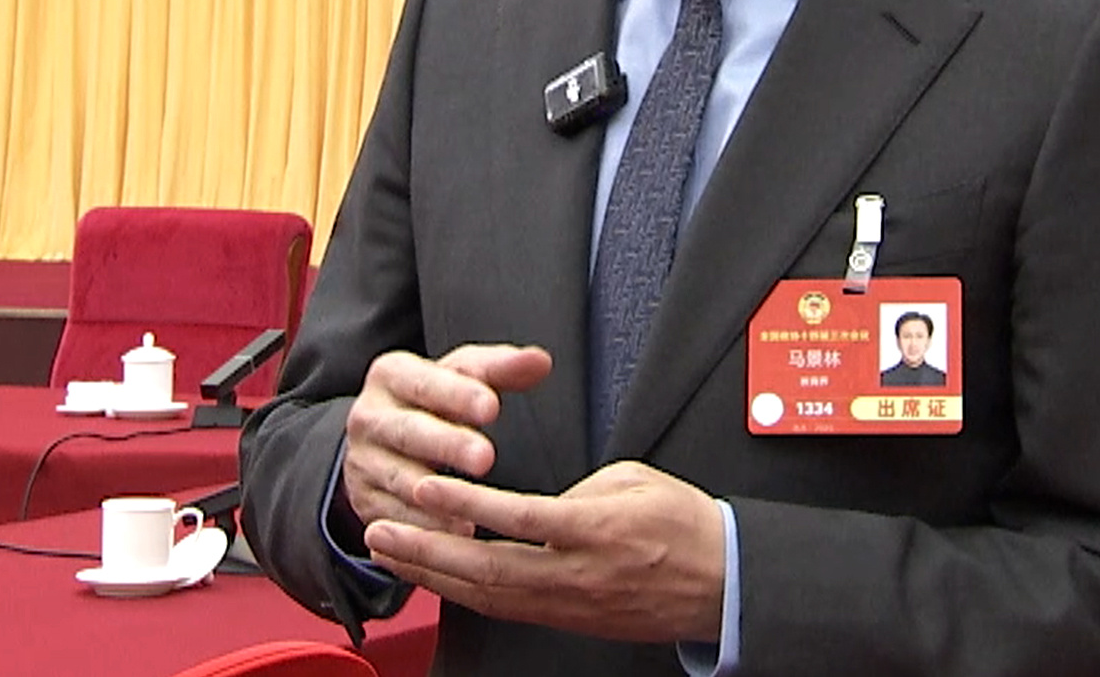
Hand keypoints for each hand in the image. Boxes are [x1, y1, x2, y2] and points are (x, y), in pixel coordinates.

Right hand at [340, 343, 551, 534]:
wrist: (379, 440)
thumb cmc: (431, 403)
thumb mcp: (459, 377)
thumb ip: (499, 370)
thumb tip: (540, 361)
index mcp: (391, 375)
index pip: (424, 381)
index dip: (457, 394)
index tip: (492, 406)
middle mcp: (369, 417)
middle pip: (409, 430)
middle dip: (447, 445)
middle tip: (486, 458)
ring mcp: (363, 462)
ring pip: (399, 479)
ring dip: (436, 497)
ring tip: (473, 510)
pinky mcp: (365, 501)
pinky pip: (394, 518)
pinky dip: (424, 529)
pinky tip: (455, 536)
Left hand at [362, 460, 725, 644]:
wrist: (719, 584)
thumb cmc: (683, 524)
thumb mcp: (636, 481)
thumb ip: (580, 487)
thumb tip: (538, 501)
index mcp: (596, 531)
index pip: (519, 518)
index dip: (467, 505)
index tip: (426, 486)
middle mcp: (576, 575)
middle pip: (487, 567)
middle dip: (426, 548)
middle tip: (380, 529)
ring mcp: (569, 604)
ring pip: (488, 594)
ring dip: (432, 573)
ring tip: (388, 550)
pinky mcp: (567, 618)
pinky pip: (505, 607)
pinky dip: (462, 592)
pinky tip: (433, 576)